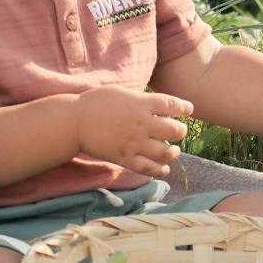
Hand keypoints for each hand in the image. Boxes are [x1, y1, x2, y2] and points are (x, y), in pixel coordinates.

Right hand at [74, 85, 193, 176]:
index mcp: (141, 104)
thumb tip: (160, 105)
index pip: (172, 105)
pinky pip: (148, 168)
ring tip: (174, 150)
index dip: (185, 108)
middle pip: (175, 130)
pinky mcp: (125, 158)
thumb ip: (142, 99)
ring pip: (166, 152)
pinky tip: (164, 168)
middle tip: (179, 131)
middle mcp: (141, 124)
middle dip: (181, 130)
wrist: (74, 122)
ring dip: (174, 152)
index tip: (189, 110)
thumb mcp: (122, 92)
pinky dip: (160, 170)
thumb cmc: (97, 103)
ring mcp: (134, 143)